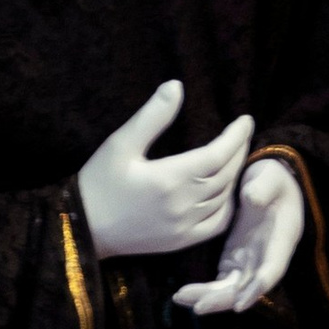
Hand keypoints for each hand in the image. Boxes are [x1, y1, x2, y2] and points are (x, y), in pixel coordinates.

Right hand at [78, 81, 256, 260]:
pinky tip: (226, 191)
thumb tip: (176, 86)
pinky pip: (217, 223)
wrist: (82, 229)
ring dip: (235, 175)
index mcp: (170, 178)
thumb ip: (152, 116)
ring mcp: (184, 227)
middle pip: (226, 174)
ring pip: (224, 198)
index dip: (236, 136)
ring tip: (236, 156)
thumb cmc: (98, 183)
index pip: (218, 154)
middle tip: (244, 133)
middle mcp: (183, 205)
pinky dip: (227, 205)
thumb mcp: (120, 144)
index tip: (246, 120)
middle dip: (239, 151)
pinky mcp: (180, 242)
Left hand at [174, 158, 304, 316]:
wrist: (266, 181)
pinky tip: (185, 294)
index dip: (257, 287)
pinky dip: (205, 291)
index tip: (240, 303)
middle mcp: (267, 256)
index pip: (272, 269)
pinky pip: (220, 282)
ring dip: (209, 298)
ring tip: (180, 298)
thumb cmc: (272, 178)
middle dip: (223, 299)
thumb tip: (251, 198)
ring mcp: (250, 260)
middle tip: (197, 305)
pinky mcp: (235, 259)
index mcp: (282, 238)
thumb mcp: (271, 176)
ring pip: (231, 289)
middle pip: (247, 287)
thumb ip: (263, 186)